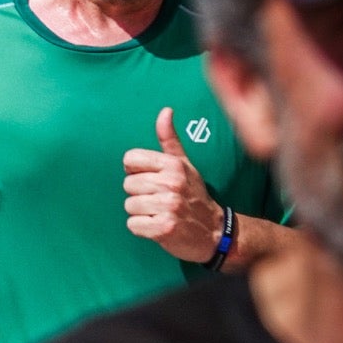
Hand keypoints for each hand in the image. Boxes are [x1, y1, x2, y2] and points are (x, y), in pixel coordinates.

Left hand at [123, 107, 222, 262]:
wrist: (214, 231)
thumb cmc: (194, 196)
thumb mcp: (184, 165)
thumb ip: (170, 140)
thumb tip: (165, 111)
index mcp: (173, 165)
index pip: (130, 159)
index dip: (136, 171)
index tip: (151, 180)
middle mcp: (172, 183)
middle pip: (128, 184)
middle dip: (140, 194)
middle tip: (160, 200)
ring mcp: (168, 206)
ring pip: (129, 205)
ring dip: (141, 213)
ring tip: (160, 213)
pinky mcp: (163, 228)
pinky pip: (133, 225)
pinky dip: (142, 229)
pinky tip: (159, 226)